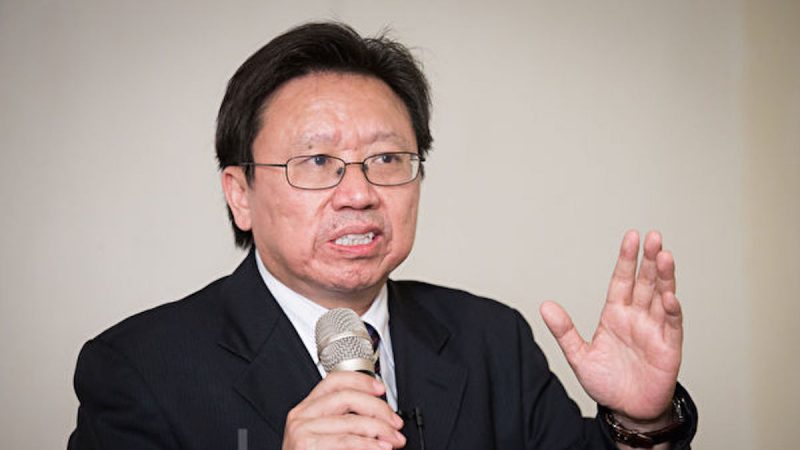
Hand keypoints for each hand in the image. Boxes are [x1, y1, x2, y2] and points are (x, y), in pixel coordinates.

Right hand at [282, 371, 405, 449]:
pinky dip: (369, 445)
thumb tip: (382, 417)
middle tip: (395, 423)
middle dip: (378, 408)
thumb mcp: (328, 436)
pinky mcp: (306, 445)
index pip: (334, 381)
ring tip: (393, 440)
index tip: (381, 389)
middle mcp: (301, 416)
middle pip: (346, 397)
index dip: (361, 381)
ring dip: (380, 430)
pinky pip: (346, 441)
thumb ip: (348, 422)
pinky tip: (381, 448)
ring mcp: (301, 430)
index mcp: (306, 409)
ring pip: (351, 421)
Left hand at [540, 230, 681, 420]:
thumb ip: (564, 331)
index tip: (631, 237)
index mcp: (615, 314)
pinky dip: (671, 310)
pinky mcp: (668, 347)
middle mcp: (637, 317)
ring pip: (661, 297)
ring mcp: (654, 330)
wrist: (626, 411)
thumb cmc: (606, 383)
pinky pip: (671, 325)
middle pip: (644, 282)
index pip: (622, 280)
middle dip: (648, 259)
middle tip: (652, 237)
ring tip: (664, 256)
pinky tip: (669, 295)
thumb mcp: (579, 356)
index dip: (626, 259)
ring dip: (664, 277)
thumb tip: (545, 306)